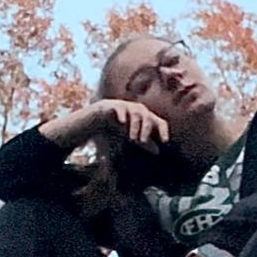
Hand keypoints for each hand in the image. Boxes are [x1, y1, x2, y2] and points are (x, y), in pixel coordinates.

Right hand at [39, 100, 168, 153]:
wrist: (90, 122)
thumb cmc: (112, 130)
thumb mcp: (129, 138)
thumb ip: (143, 143)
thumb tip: (158, 151)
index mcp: (142, 117)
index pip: (157, 120)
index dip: (162, 129)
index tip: (165, 141)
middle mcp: (134, 109)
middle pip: (146, 114)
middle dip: (146, 129)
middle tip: (141, 142)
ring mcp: (122, 106)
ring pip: (135, 111)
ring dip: (136, 125)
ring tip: (132, 139)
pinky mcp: (109, 105)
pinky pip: (118, 107)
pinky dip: (121, 113)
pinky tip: (122, 122)